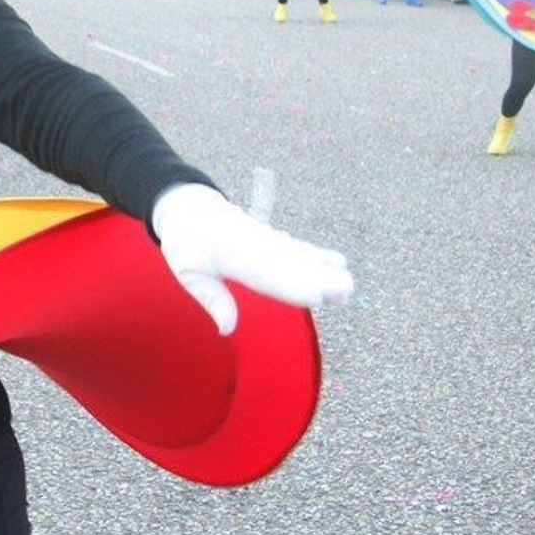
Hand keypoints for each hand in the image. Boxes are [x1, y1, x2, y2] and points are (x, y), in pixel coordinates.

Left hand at [150, 183, 352, 335]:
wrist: (187, 205)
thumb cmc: (186, 242)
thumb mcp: (189, 272)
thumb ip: (211, 298)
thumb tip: (226, 330)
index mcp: (234, 255)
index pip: (267, 274)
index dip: (291, 285)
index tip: (316, 295)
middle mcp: (255, 245)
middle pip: (290, 264)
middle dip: (319, 277)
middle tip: (347, 290)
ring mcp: (264, 238)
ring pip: (298, 254)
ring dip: (324, 266)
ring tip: (348, 280)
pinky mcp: (269, 236)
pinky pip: (295, 246)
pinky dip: (315, 253)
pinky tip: (335, 261)